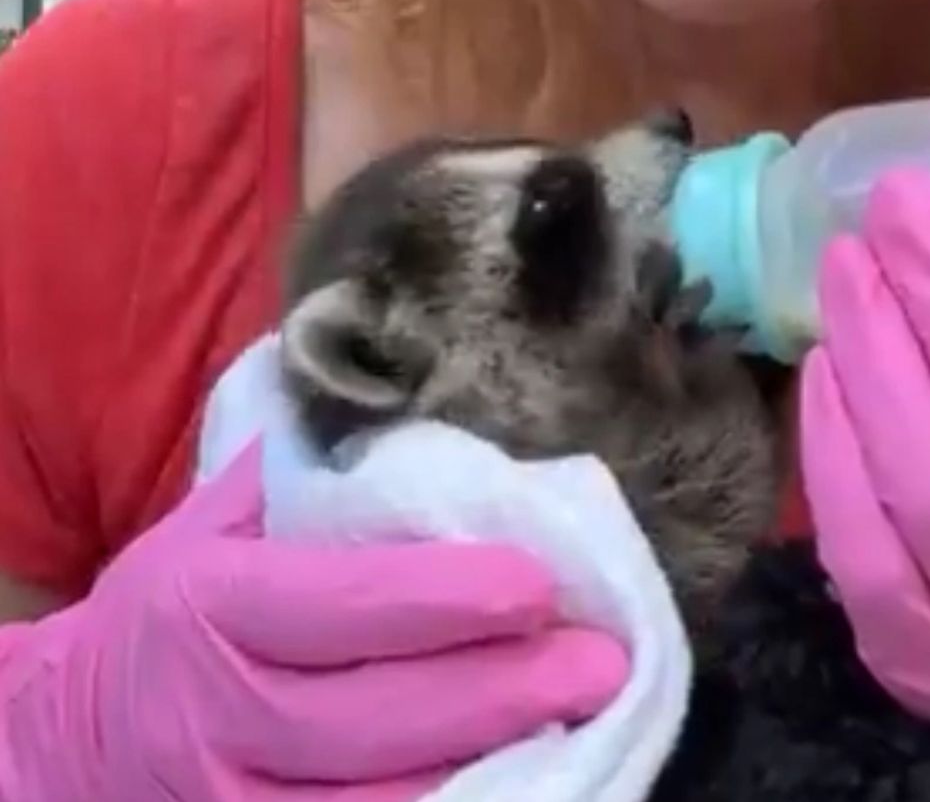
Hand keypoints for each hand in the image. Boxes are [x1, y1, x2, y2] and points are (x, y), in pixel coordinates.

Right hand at [1, 441, 627, 801]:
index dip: (444, 599)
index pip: (341, 604)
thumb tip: (425, 417)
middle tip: (602, 662)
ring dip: (489, 773)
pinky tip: (518, 786)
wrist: (75, 728)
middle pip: (371, 719)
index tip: (540, 582)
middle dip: (497, 693)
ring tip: (585, 727)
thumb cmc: (174, 600)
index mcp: (213, 603)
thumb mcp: (213, 521)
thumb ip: (306, 478)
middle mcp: (215, 712)